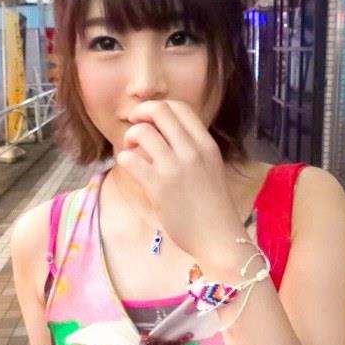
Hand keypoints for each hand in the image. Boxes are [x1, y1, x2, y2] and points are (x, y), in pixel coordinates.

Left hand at [117, 101, 247, 272]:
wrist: (219, 237)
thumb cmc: (213, 207)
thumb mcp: (211, 168)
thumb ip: (192, 149)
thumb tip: (163, 136)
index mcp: (207, 144)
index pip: (180, 107)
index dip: (159, 107)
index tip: (149, 119)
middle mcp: (192, 150)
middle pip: (160, 111)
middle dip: (140, 114)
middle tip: (134, 128)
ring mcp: (175, 168)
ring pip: (142, 132)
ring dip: (130, 137)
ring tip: (131, 149)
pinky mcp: (159, 186)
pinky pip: (131, 159)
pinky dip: (125, 159)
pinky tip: (129, 167)